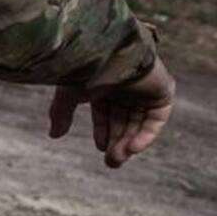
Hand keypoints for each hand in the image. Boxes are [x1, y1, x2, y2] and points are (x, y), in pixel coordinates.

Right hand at [48, 58, 174, 167]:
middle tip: (112, 163)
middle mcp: (126, 85)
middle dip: (117, 141)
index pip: (106, 111)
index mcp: (104, 81)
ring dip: (129, 141)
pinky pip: (156, 118)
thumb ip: (62, 113)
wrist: (110, 52)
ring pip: (139, 122)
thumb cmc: (86, 69)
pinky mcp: (162, 92)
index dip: (103, 130)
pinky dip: (146, 135)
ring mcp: (145, 88)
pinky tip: (133, 148)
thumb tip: (53, 135)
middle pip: (124, 120)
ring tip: (118, 158)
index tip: (100, 147)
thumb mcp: (68, 94)